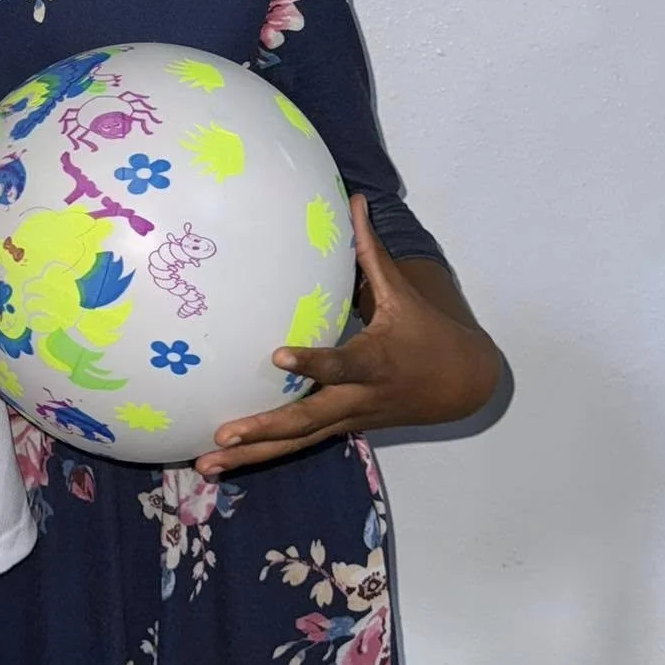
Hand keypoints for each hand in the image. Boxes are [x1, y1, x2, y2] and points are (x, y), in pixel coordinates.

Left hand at [196, 195, 499, 477]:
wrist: (459, 386)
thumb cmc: (425, 332)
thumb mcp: (403, 293)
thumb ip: (371, 251)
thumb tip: (356, 200)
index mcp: (373, 363)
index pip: (340, 366)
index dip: (312, 364)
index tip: (278, 355)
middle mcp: (356, 399)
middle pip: (307, 420)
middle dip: (265, 428)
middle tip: (224, 434)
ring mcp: (345, 419)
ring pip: (295, 443)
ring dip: (251, 456)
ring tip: (205, 464)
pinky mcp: (336, 429)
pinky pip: (295, 445)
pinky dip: (260, 456)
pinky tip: (218, 464)